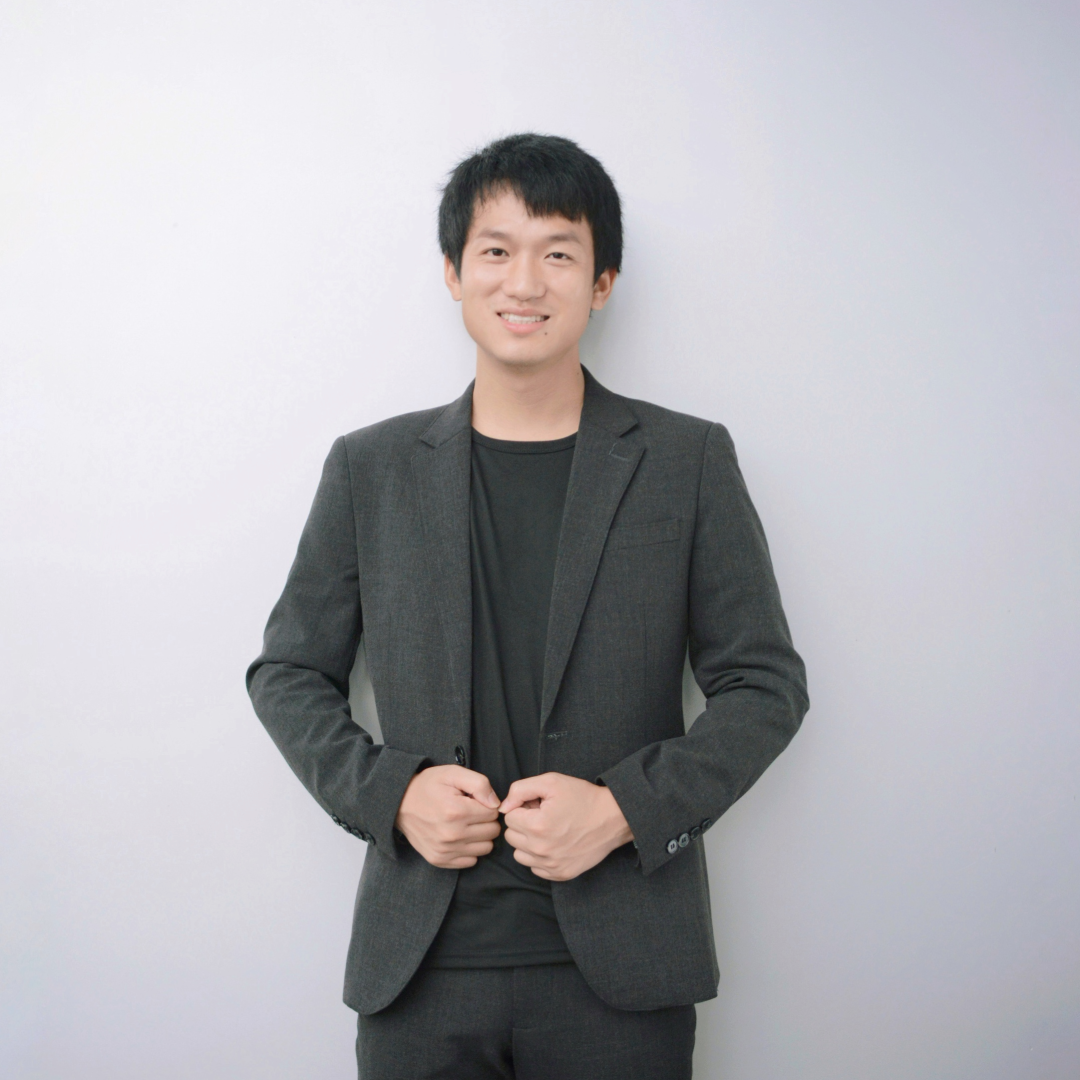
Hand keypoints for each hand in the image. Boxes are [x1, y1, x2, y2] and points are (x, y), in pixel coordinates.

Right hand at [395, 765, 501, 868]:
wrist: (399, 803)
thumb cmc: (428, 786)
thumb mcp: (452, 773)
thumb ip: (479, 784)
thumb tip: (496, 804)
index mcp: (456, 811)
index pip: (493, 813)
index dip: (487, 805)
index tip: (474, 801)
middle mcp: (451, 834)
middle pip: (492, 832)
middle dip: (486, 820)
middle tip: (471, 812)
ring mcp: (445, 850)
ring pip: (485, 848)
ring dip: (480, 836)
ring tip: (466, 824)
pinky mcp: (439, 860)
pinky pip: (471, 861)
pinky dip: (469, 849)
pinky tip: (460, 836)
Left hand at [500, 773, 633, 881]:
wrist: (613, 818)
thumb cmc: (582, 797)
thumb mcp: (551, 782)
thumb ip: (520, 790)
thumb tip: (503, 807)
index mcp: (537, 826)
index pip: (509, 818)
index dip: (522, 807)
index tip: (538, 805)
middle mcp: (542, 850)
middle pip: (512, 837)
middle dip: (523, 824)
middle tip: (543, 816)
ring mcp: (551, 865)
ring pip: (520, 855)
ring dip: (528, 842)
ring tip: (547, 830)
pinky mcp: (561, 874)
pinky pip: (535, 868)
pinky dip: (539, 857)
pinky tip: (554, 843)